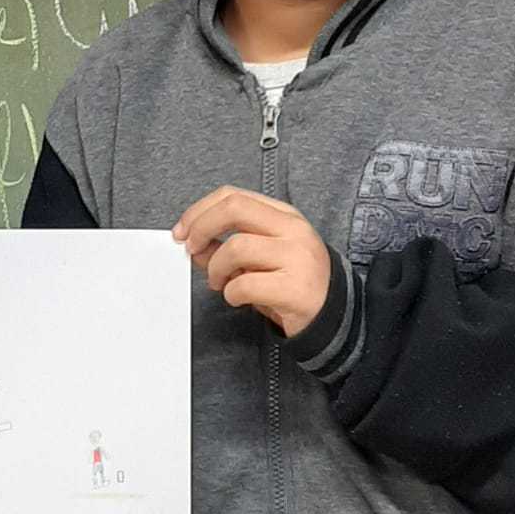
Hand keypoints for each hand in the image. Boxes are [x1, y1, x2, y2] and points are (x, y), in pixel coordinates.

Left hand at [173, 186, 330, 337]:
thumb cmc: (290, 282)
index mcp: (284, 215)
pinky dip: (231, 293)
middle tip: (191, 250)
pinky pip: (245, 284)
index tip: (182, 230)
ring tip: (220, 282)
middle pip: (233, 209)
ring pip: (235, 247)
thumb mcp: (260, 257)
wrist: (332, 317)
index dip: (199, 210)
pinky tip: (238, 298)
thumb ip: (226, 246)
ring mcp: (297, 257)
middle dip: (201, 228)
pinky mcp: (296, 289)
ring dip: (216, 268)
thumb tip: (193, 244)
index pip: (233, 195)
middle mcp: (293, 230)